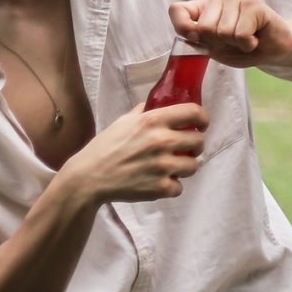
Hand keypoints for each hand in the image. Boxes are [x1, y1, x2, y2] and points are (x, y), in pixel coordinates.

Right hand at [60, 99, 207, 203]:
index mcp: (153, 120)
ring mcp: (162, 166)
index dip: (203, 119)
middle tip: (185, 148)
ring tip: (172, 166)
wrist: (88, 178)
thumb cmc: (104, 148)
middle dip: (195, 145)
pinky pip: (179, 187)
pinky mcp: (160, 188)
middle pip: (199, 141)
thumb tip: (156, 104)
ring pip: (194, 166)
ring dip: (185, 167)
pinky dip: (171, 186)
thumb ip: (144, 112)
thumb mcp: (123, 122)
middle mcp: (161, 141)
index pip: (194, 112)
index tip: (201, 124)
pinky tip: (159, 182)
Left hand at [170, 0, 291, 68]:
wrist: (275, 50)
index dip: (183, 28)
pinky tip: (255, 38)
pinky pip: (240, 34)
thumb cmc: (244, 48)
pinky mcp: (254, 3)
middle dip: (219, 43)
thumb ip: (197, 39)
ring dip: (236, 44)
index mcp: (205, 6)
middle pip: (203, 28)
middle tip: (235, 41)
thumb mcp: (214, 48)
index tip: (197, 39)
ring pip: (222, 31)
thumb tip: (190, 32)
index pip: (177, 10)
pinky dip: (247, 44)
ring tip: (247, 39)